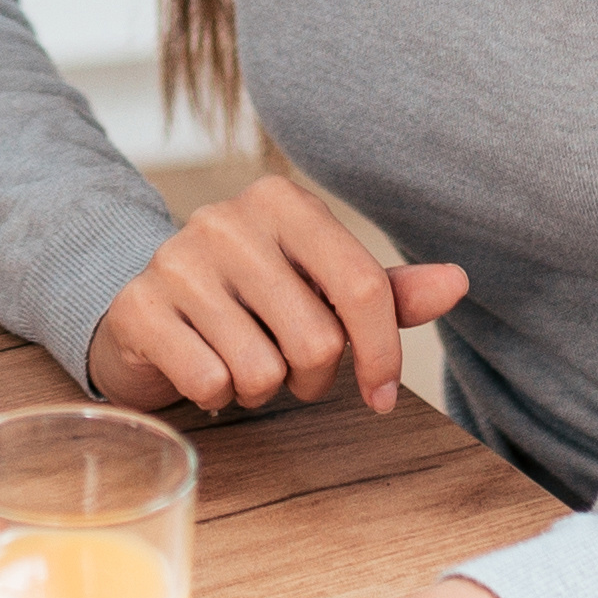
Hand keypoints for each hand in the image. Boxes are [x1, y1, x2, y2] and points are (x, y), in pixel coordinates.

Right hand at [84, 175, 469, 416]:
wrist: (147, 309)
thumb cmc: (252, 302)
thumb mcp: (321, 290)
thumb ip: (387, 292)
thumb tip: (457, 282)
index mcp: (284, 202)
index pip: (364, 285)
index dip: (383, 354)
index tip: (382, 395)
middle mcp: (228, 220)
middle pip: (318, 340)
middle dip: (313, 378)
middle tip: (288, 368)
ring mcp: (177, 260)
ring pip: (263, 371)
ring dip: (262, 390)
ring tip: (242, 365)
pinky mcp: (139, 307)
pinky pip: (211, 382)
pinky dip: (217, 395)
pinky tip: (204, 371)